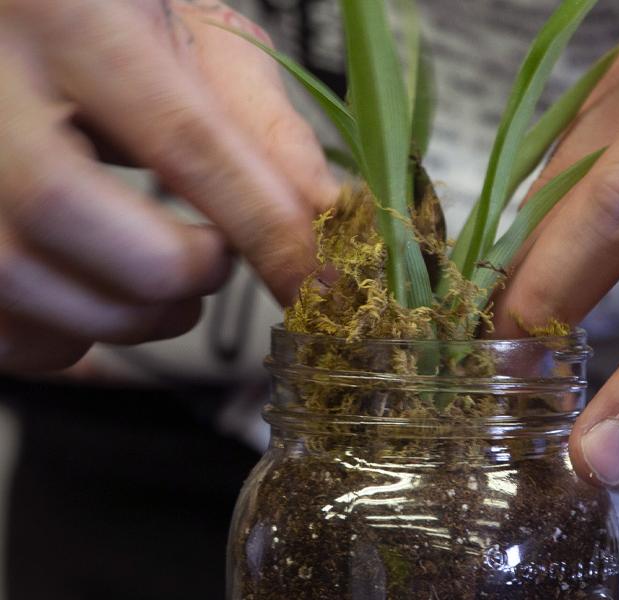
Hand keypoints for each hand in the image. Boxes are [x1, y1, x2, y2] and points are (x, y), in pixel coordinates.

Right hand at [0, 0, 336, 370]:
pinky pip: (2, 328)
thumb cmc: (116, 27)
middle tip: (212, 264)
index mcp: (70, 16)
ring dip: (127, 316)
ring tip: (168, 282)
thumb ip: (265, 128)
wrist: (28, 25)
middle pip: (61, 210)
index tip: (318, 286)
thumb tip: (328, 216)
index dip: (266, 230)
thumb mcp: (198, 45)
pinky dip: (72, 335)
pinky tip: (103, 293)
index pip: (182, 140)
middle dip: (170, 271)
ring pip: (17, 282)